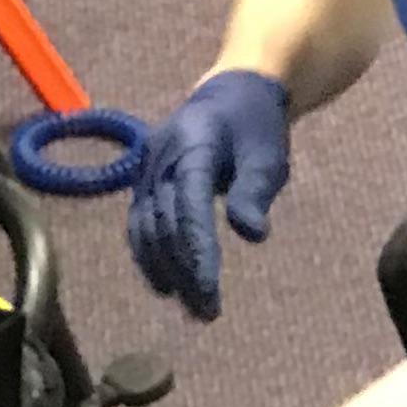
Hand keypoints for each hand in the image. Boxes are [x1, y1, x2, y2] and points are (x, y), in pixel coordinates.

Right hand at [127, 70, 292, 322]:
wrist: (231, 92)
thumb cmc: (255, 127)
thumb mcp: (268, 156)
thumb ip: (255, 192)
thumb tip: (253, 235)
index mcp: (193, 142)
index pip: (189, 203)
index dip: (197, 250)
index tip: (210, 291)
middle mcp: (160, 156)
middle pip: (165, 223)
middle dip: (184, 272)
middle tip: (207, 314)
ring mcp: (146, 170)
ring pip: (146, 230)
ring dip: (165, 273)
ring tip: (191, 308)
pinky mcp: (142, 183)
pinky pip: (139, 225)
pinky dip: (149, 258)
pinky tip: (167, 287)